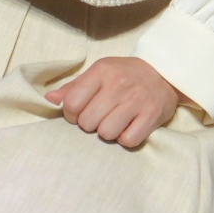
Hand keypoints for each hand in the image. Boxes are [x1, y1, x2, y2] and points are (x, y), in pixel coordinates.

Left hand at [54, 54, 179, 148]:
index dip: (71, 114)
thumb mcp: (99, 72)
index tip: (80, 112)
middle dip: (91, 124)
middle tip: (101, 116)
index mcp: (102, 71)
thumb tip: (50, 99)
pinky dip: (126, 138)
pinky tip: (129, 127)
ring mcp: (137, 100)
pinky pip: (128, 140)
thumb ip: (74, 87)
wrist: (163, 73)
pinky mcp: (152, 115)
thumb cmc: (125, 75)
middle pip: (87, 122)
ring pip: (106, 133)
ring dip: (108, 133)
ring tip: (115, 121)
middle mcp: (119, 85)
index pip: (72, 103)